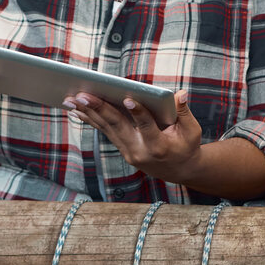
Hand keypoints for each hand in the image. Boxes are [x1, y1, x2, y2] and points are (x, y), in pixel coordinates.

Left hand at [66, 90, 204, 183]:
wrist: (180, 171)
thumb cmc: (187, 146)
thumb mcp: (192, 131)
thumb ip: (184, 113)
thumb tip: (179, 94)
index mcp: (159, 146)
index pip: (146, 127)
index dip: (138, 112)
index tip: (127, 98)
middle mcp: (139, 151)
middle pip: (118, 127)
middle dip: (99, 109)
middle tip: (83, 95)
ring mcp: (128, 152)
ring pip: (106, 129)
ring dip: (88, 113)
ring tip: (72, 99)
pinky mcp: (122, 149)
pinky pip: (105, 131)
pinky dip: (91, 119)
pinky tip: (77, 109)